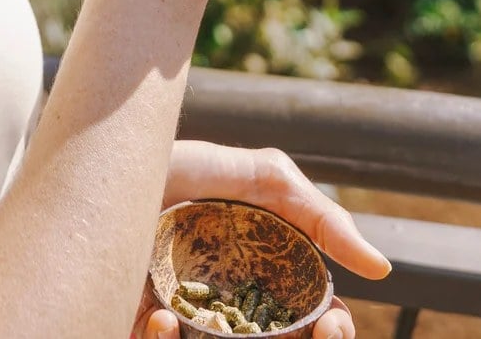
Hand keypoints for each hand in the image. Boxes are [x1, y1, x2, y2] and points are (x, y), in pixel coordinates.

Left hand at [132, 142, 388, 338]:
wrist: (100, 159)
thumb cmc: (174, 165)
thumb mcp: (255, 177)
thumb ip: (315, 213)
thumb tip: (380, 268)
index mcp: (252, 282)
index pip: (301, 322)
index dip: (327, 330)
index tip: (334, 323)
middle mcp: (217, 310)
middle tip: (317, 333)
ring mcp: (178, 320)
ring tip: (231, 334)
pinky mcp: (133, 325)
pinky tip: (161, 319)